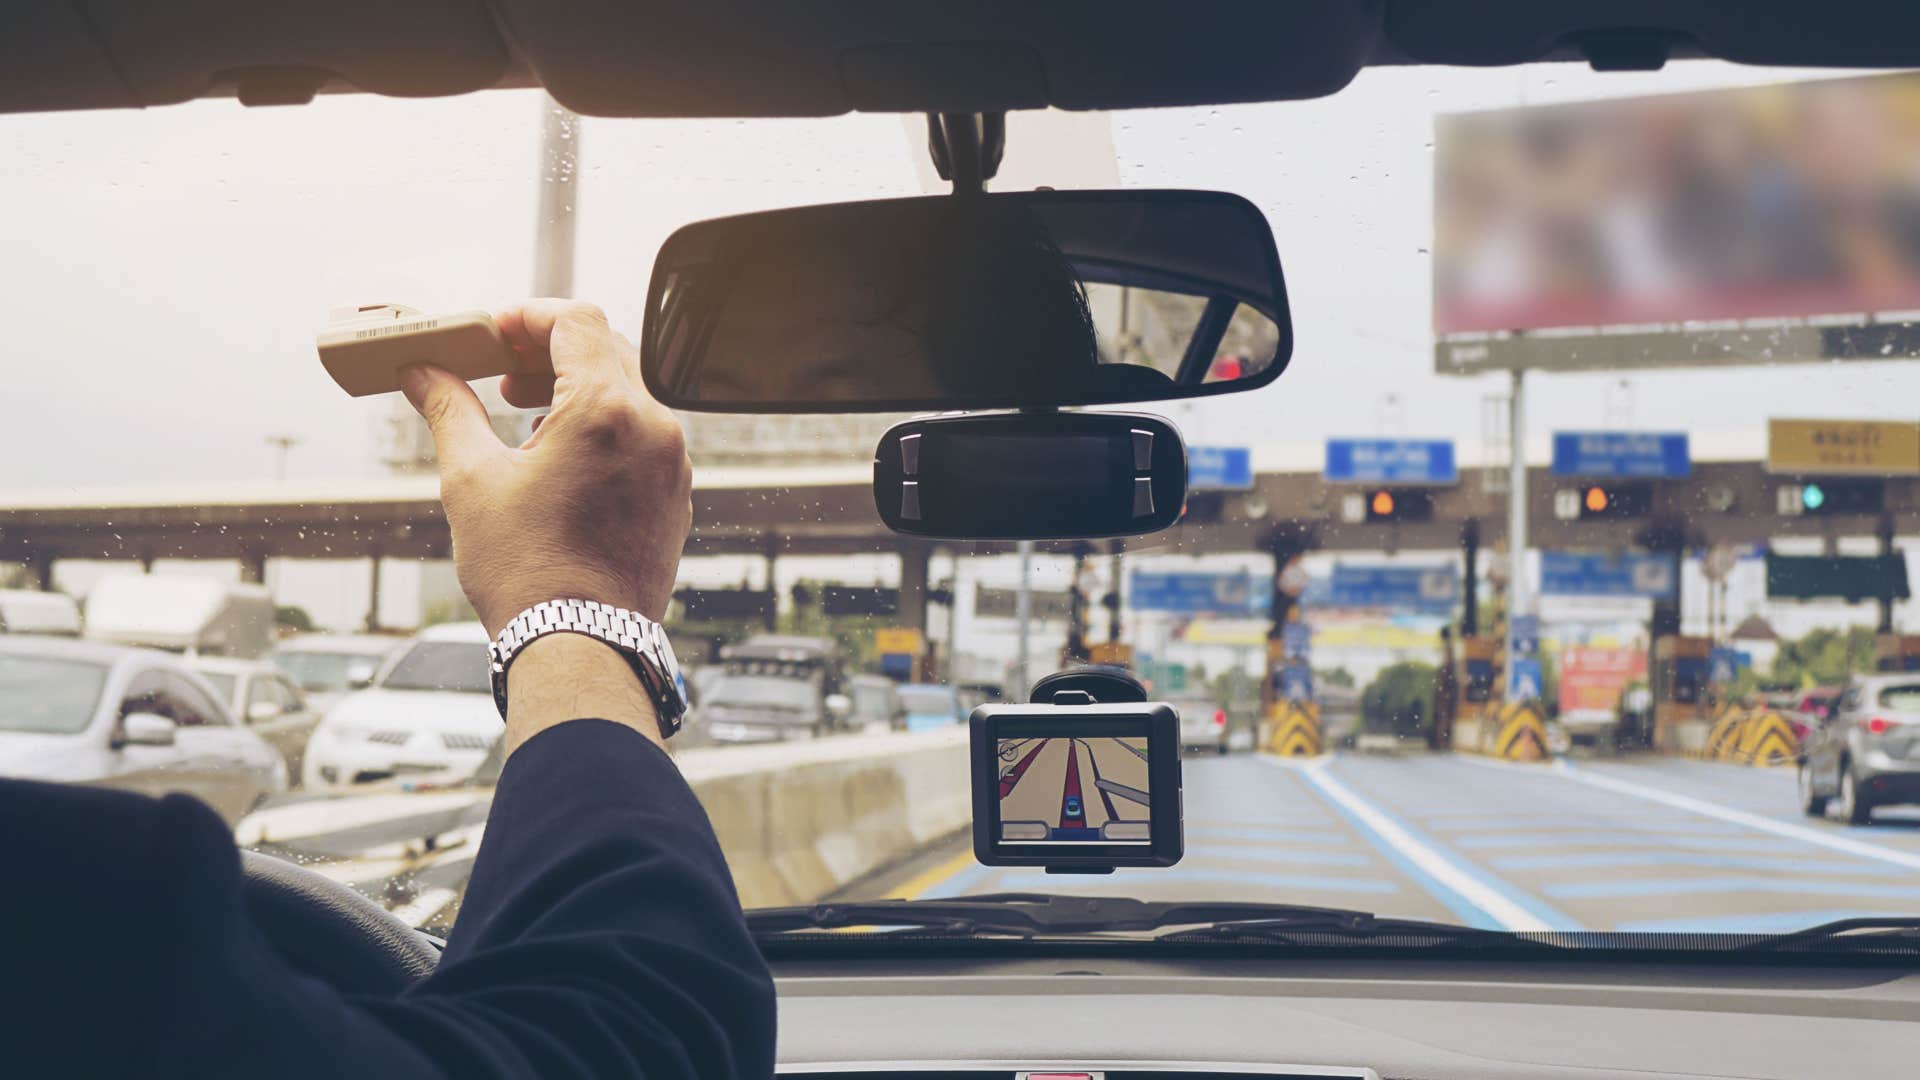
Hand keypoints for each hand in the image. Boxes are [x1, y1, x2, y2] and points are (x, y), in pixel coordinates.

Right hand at [399, 299, 690, 637]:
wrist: (582, 648)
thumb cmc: (525, 571)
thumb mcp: (472, 481)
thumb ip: (448, 410)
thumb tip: (419, 372)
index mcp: (607, 411)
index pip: (577, 322)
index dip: (529, 314)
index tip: (492, 329)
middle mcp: (655, 428)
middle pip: (608, 350)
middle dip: (550, 350)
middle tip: (500, 370)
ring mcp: (674, 464)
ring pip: (630, 393)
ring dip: (577, 387)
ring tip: (524, 416)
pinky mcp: (677, 496)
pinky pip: (645, 436)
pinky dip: (605, 428)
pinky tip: (561, 458)